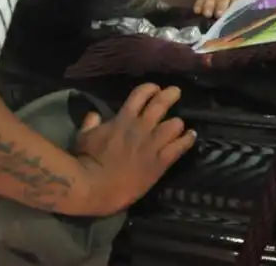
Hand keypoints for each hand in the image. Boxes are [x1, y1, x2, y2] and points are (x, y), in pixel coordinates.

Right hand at [74, 84, 194, 215]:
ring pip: (174, 125)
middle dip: (170, 95)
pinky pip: (179, 147)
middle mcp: (141, 127)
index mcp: (123, 119)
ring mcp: (153, 145)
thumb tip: (93, 114)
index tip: (154, 89)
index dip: (150, 89)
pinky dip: (187, 140)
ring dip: (177, 123)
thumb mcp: (84, 136)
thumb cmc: (87, 160)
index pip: (140, 94)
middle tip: (176, 92)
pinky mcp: (160, 162)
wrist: (98, 187)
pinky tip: (192, 136)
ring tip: (180, 123)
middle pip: (161, 104)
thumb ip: (90, 123)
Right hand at [194, 0, 247, 17]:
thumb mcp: (245, 2)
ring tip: (206, 14)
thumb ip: (246, 10)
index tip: (235, 13)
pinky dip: (198, 4)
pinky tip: (196, 11)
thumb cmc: (238, 0)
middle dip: (220, 6)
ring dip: (208, 6)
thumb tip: (249, 25)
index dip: (236, 3)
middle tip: (219, 14)